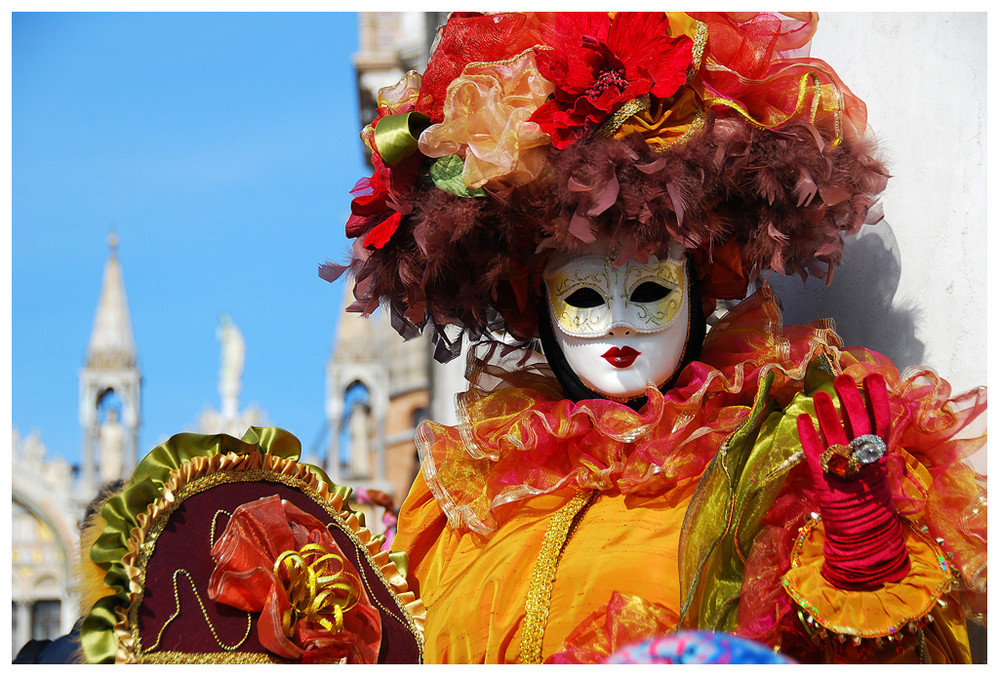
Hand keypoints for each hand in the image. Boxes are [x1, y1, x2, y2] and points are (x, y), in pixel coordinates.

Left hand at [796, 373, 908, 589]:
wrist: (864, 528)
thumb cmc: (869, 492)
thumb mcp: (876, 464)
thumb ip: (870, 441)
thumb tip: (861, 409)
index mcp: (880, 454)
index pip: (882, 420)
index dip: (878, 398)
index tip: (874, 376)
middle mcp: (864, 458)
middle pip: (859, 423)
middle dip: (850, 398)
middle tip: (842, 378)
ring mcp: (844, 468)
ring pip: (836, 435)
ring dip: (827, 413)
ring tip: (818, 393)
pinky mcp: (824, 477)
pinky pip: (815, 453)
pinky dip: (808, 435)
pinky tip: (802, 418)